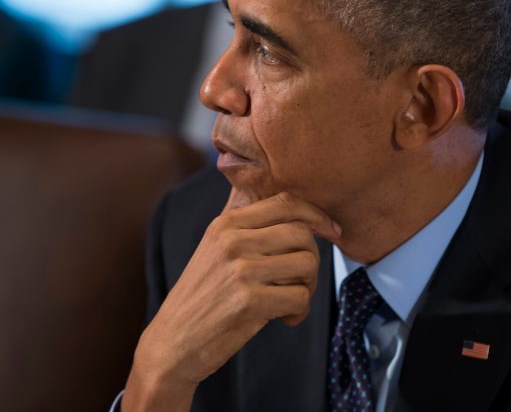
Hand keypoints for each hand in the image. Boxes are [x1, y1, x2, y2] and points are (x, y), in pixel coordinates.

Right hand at [122, 190, 340, 410]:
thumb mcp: (214, 246)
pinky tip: (284, 319)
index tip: (333, 231)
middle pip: (303, 234)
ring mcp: (240, 270)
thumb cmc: (202, 295)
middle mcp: (232, 240)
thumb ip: (240, 215)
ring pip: (307, 264)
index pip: (286, 203)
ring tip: (291, 300)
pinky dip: (300, 312)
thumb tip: (251, 173)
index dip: (317, 215)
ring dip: (309, 287)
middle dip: (313, 260)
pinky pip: (300, 297)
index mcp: (227, 223)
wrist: (171, 343)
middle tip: (301, 281)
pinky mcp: (248, 301)